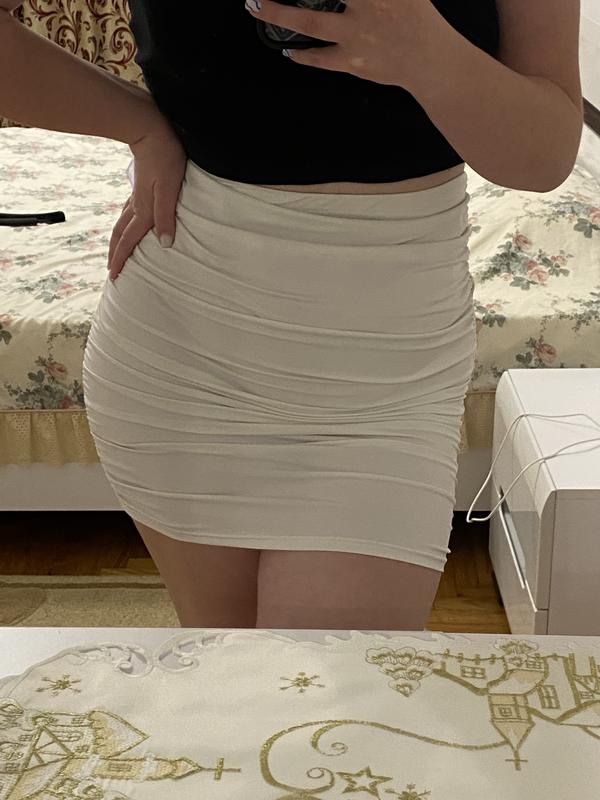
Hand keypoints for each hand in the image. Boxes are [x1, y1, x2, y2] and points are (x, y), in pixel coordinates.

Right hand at [107, 119, 186, 281]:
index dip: (123, 258)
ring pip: (122, 222)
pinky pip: (128, 210)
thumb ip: (166, 216)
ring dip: (117, 239)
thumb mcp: (170, 189)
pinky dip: (125, 222)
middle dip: (116, 253)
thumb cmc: (166, 157)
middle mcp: (137, 204)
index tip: (114, 275)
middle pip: (122, 233)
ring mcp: (136, 194)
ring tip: (115, 250)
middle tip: (111, 270)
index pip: (131, 239)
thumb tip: (164, 245)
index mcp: (144, 209)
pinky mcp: (140, 184)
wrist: (150, 128)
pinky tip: (128, 219)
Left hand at [245, 0, 444, 88]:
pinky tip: (289, 50)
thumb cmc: (418, 21)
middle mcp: (366, 8)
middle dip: (284, 0)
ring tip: (256, 7)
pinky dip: (303, 55)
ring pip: (310, 22)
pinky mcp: (353, 62)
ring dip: (279, 14)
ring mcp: (356, 36)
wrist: (431, 62)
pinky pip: (321, 58)